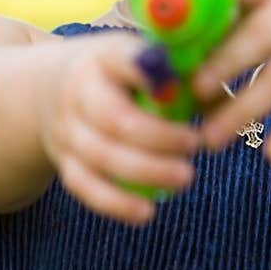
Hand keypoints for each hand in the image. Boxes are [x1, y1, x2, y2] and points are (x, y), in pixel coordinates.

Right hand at [35, 33, 200, 224]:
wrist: (53, 88)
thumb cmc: (120, 74)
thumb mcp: (142, 58)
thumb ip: (178, 71)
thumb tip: (217, 88)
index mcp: (103, 58)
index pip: (124, 61)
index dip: (156, 78)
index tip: (191, 89)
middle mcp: (78, 92)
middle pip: (115, 120)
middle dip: (159, 138)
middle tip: (194, 145)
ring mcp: (67, 129)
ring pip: (102, 157)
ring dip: (147, 171)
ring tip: (185, 177)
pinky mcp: (64, 161)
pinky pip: (86, 187)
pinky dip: (116, 203)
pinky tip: (146, 212)